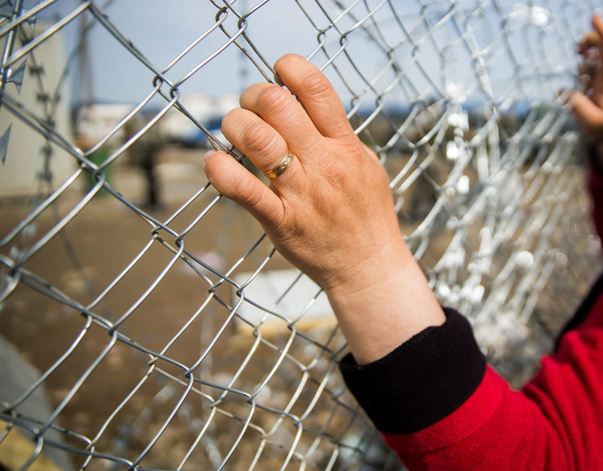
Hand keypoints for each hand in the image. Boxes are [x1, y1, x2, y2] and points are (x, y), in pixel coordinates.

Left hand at [204, 55, 442, 362]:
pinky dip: (220, 172)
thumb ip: (338, 135)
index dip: (289, 68)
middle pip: (277, 105)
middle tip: (250, 109)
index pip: (316, 89)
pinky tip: (213, 163)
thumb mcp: (365, 166)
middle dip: (252, 96)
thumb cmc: (366, 216)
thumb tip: (307, 101)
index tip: (278, 73)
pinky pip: (244, 191)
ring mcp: (301, 193)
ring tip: (235, 132)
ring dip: (235, 126)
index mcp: (345, 146)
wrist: (370, 267)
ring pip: (256, 139)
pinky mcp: (281, 222)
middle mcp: (323, 164)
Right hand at [568, 15, 602, 168]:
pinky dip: (583, 68)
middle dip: (589, 42)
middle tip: (577, 51)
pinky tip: (582, 85)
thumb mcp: (592, 123)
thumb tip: (563, 93)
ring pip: (595, 55)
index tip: (594, 17)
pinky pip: (592, 65)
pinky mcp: (602, 80)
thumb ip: (578, 107)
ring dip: (584, 59)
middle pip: (602, 46)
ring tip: (581, 80)